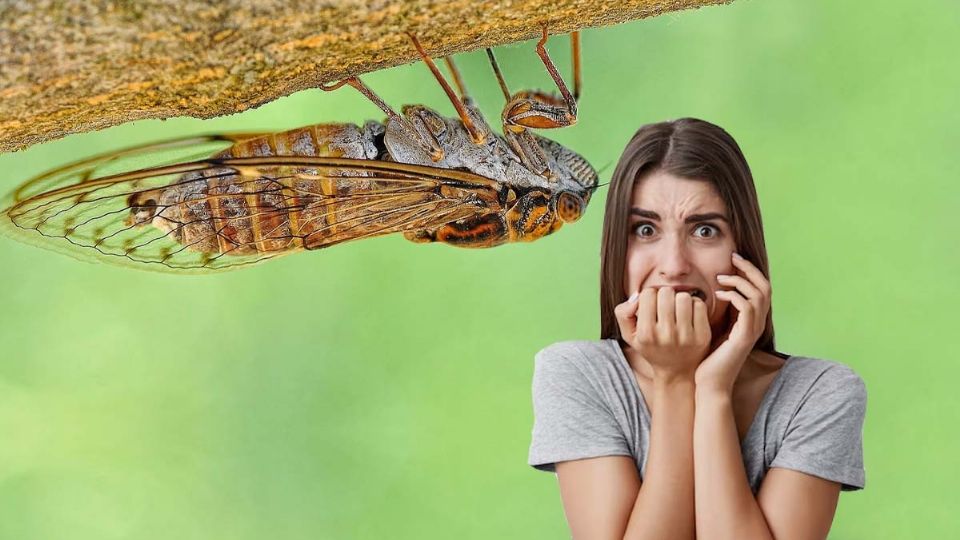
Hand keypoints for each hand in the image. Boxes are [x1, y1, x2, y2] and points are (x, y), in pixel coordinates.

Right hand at [614, 286, 711, 380]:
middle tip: (665, 307)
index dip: (649, 296)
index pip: (648, 294)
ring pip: (684, 297)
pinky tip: (689, 314)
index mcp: (646, 334)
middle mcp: (666, 335)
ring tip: (677, 310)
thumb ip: (623, 313)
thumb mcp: (629, 335)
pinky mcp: (703, 335)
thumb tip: (637, 296)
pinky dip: (694, 305)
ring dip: (680, 300)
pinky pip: (699, 305)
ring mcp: (686, 336)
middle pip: (666, 292)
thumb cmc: (651, 347)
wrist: (676, 371)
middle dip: (665, 296)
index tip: (652, 306)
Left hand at [694, 252, 771, 393]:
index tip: (733, 258)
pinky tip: (718, 293)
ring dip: (740, 281)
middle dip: (749, 269)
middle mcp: (757, 324)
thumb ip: (720, 310)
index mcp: (751, 320)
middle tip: (732, 258)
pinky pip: (748, 308)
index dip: (750, 270)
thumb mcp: (714, 326)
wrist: (708, 384)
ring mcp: (753, 330)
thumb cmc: (707, 357)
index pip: (761, 287)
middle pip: (765, 286)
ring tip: (720, 278)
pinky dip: (735, 296)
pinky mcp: (745, 337)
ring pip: (759, 294)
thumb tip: (712, 288)